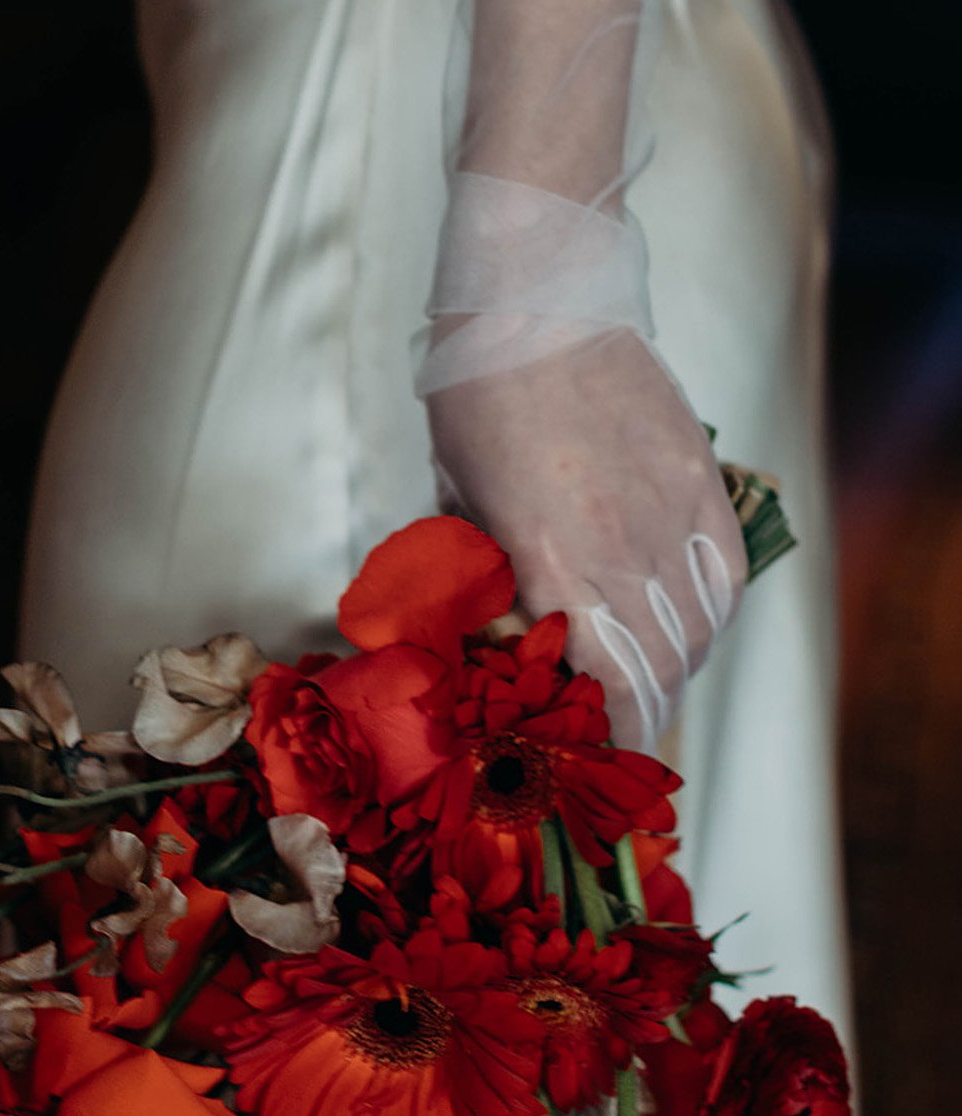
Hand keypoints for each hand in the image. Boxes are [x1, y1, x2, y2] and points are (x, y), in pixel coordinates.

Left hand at [427, 329, 747, 748]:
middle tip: (623, 731)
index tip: (590, 751)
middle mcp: (624, 550)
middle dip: (643, 716)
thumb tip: (504, 630)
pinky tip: (690, 625)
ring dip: (680, 670)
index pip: (607, 686)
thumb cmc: (476, 398)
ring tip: (656, 683)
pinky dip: (710, 614)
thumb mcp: (460, 504)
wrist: (535, 296)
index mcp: (553, 563)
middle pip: (661, 671)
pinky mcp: (701, 479)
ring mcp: (672, 513)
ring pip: (700, 631)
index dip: (608, 732)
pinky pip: (724, 574)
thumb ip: (492, 573)